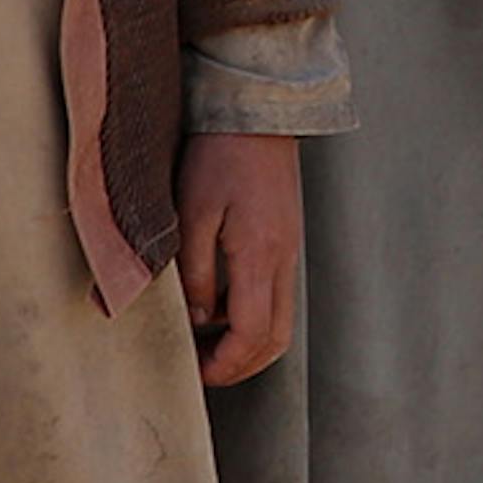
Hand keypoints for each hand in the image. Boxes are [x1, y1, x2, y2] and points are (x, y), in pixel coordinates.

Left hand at [183, 130, 302, 385]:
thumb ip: (195, 272)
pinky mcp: (285, 239)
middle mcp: (283, 260)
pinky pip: (275, 293)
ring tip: (204, 338)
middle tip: (201, 368)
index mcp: (260, 256)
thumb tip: (199, 318)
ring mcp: (289, 250)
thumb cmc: (220, 155)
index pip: (252, 335)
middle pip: (275, 339)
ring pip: (279, 319)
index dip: (225, 364)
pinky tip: (216, 301)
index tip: (195, 372)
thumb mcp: (193, 213)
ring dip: (246, 341)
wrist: (258, 111)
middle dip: (240, 365)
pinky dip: (250, 313)